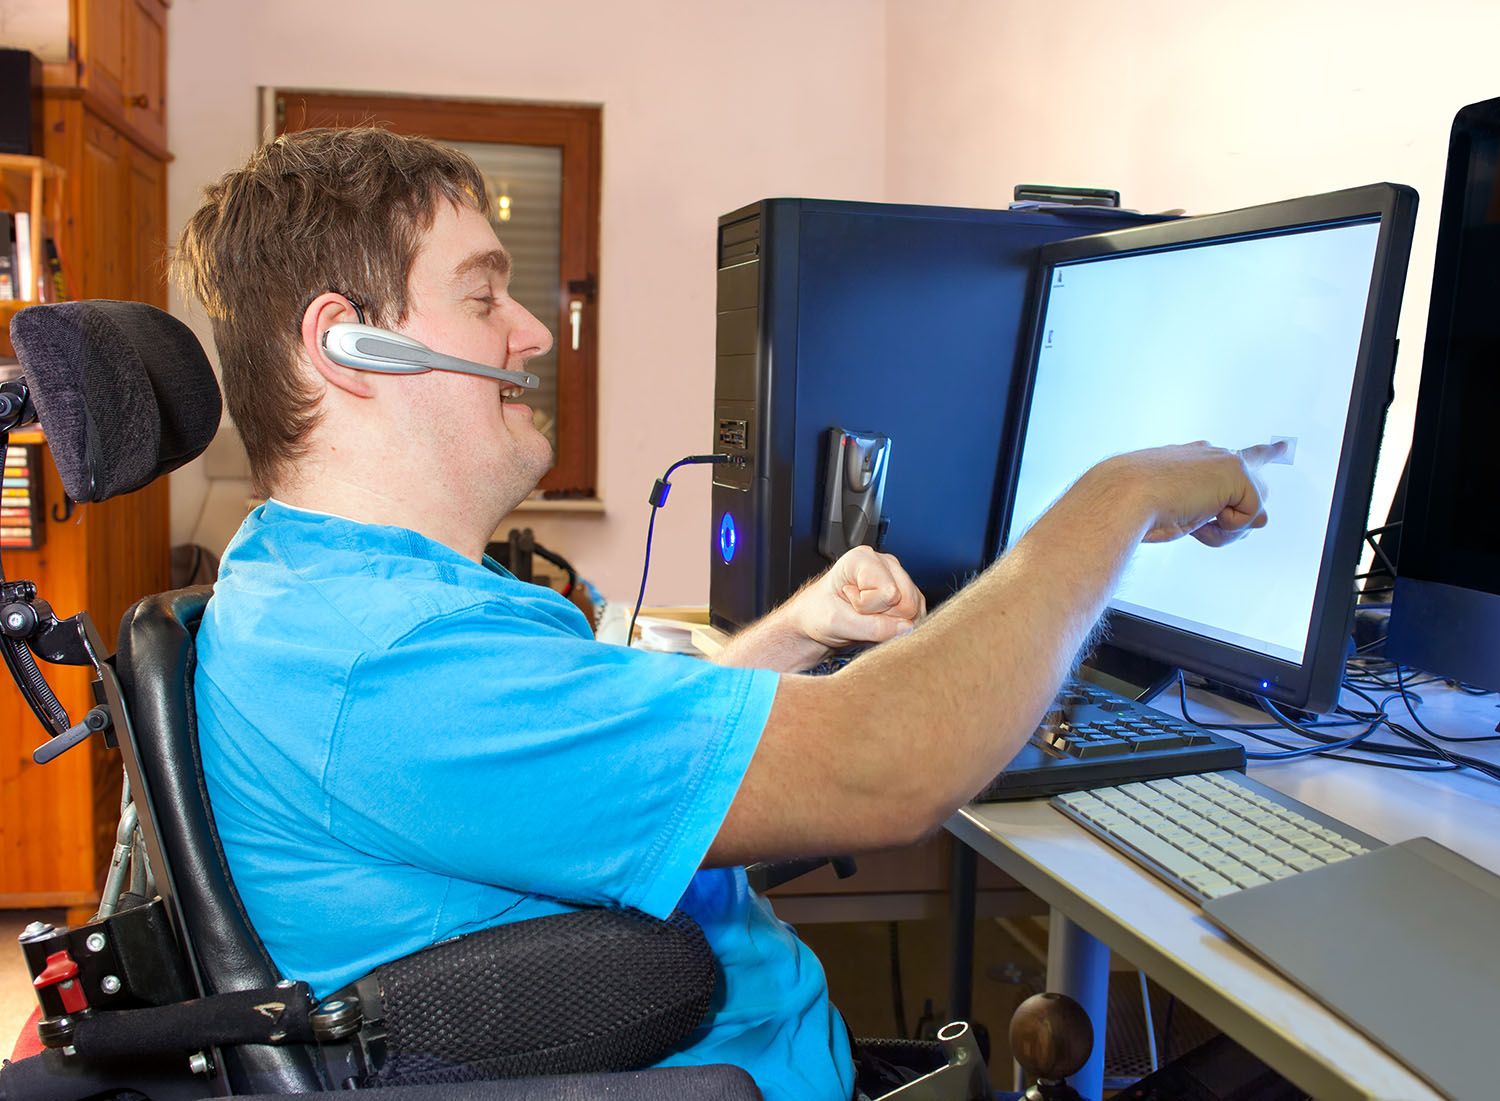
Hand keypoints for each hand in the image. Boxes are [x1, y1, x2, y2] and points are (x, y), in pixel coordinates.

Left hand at [791, 545, 926, 648]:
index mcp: (863, 558)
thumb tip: (907, 627)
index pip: (888, 593)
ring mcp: (898, 578)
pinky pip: (916, 617)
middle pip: (907, 602)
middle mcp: (885, 563)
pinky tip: (878, 619)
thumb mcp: (837, 623)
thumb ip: (872, 627)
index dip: (867, 608)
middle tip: (859, 613)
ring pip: (914, 611)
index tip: (848, 602)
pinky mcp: (908, 595)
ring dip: (891, 623)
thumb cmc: (819, 613)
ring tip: (867, 616)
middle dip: (883, 617)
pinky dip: (897, 626)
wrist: (817, 621)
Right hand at [1096, 440, 1285, 547]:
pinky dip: (1226, 528)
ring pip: (1255, 508)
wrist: (1122, 497)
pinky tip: (1200, 516)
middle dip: (1236, 520)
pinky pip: (1251, 516)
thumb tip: (1263, 519)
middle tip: (1200, 526)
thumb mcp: (1179, 510)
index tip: (1282, 448)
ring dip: (1227, 528)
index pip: (1237, 457)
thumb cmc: (1135, 506)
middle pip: (1255, 492)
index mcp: (1194, 459)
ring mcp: (1226, 461)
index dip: (1263, 455)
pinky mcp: (1237, 473)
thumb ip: (1215, 511)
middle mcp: (1213, 456)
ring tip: (1194, 523)